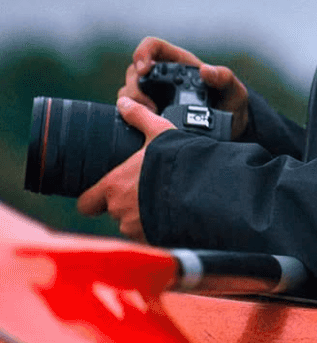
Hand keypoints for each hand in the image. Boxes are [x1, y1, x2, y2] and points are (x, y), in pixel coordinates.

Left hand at [77, 97, 176, 240]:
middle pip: (114, 212)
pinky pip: (150, 236)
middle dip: (126, 204)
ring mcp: (136, 228)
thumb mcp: (160, 132)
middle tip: (145, 191)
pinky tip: (172, 214)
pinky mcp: (155, 240)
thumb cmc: (177, 160)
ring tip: (162, 202)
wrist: (204, 190)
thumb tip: (125, 102)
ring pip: (132, 225)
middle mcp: (119, 211)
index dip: (93, 199)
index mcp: (113, 186)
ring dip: (142, 217)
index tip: (104, 194)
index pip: (86, 203)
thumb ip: (140, 118)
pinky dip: (158, 228)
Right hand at [120, 35, 249, 139]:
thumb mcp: (234, 91)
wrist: (229, 130)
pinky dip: (132, 117)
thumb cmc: (230, 104)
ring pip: (128, 91)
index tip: (145, 69)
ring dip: (132, 104)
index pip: (152, 47)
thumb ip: (225, 78)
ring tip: (152, 118)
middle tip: (150, 106)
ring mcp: (153, 94)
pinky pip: (129, 111)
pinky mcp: (149, 113)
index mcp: (179, 62)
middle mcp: (162, 76)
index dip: (143, 53)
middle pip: (134, 71)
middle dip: (135, 87)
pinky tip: (145, 126)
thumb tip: (206, 70)